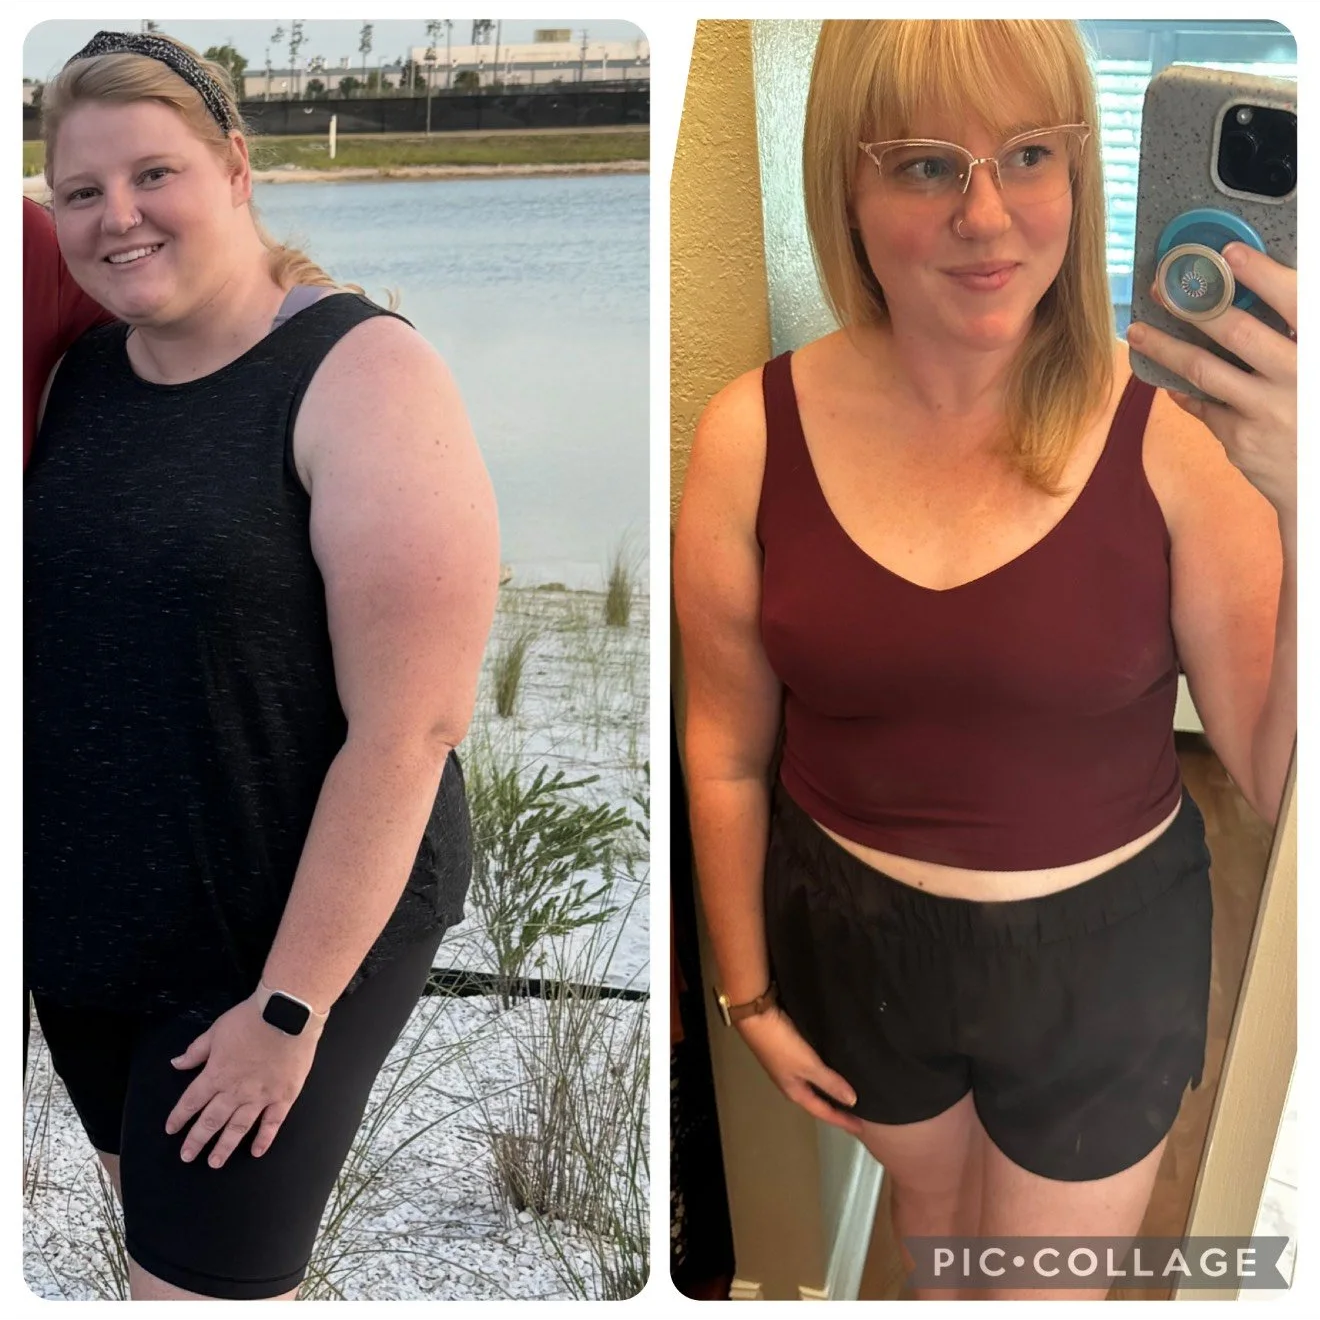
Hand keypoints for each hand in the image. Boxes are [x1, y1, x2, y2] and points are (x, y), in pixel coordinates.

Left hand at [165, 996, 320, 1167]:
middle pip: (211, 1121)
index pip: (191, 1101)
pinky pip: (272, 1123)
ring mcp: (260, 1097)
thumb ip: (196, 1051)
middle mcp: (235, 1091)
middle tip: (187, 1157)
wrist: (287, 1013)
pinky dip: (264, 1139)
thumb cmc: (250, 1018)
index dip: (179, 1117)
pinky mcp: (283, 1096)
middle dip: (197, 1140)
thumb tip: (176, 1064)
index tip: (171, 1129)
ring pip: (238, 1128)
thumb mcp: (216, 1030)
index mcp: (216, 1074)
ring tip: (214, 1163)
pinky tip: (256, 1152)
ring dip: (225, 1147)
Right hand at [736, 1005, 863, 1136]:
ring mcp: (789, 1067)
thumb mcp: (808, 1065)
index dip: (842, 1120)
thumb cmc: (782, 1044)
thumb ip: (829, 1082)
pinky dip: (825, 1072)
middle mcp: (792, 1083)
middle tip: (858, 1113)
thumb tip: (852, 1101)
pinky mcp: (790, 1051)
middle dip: (836, 1108)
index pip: (823, 1112)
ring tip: (849, 1090)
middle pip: (818, 1101)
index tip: (863, 1129)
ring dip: (830, 1089)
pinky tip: (833, 1066)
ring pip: (815, 1084)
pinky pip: (813, 1068)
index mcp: (795, 1092)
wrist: (757, 1016)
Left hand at [1127, 243, 1295, 519]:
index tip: (1229, 254)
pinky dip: (1184, 391)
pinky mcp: (1241, 440)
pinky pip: (1203, 407)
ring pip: (1204, 370)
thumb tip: (1257, 297)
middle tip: (1160, 288)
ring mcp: (1266, 410)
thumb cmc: (1313, 414)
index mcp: (1317, 351)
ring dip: (1165, 347)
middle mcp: (1297, 376)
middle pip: (1237, 332)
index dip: (1262, 275)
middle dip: (1194, 306)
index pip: (1295, 302)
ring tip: (1138, 332)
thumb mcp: (1314, 370)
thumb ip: (1294, 338)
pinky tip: (1169, 379)